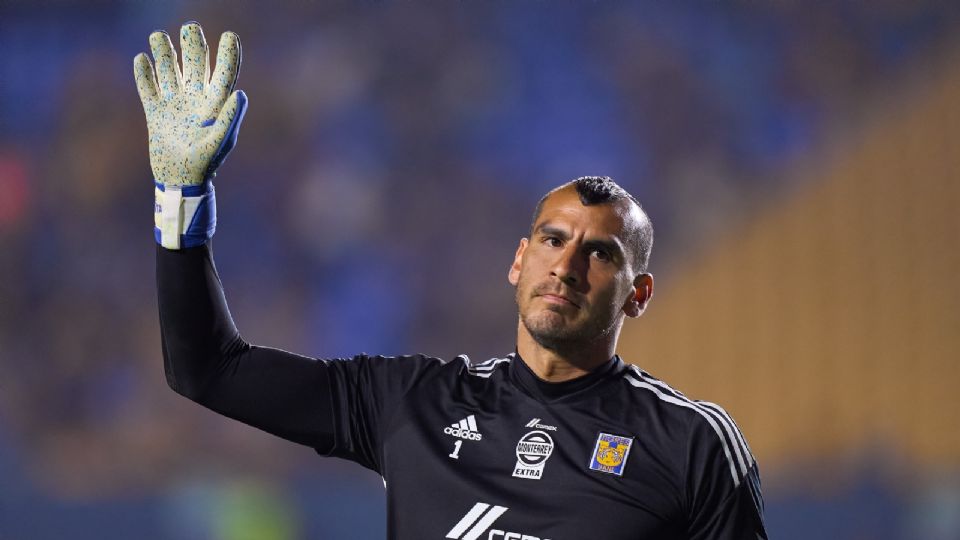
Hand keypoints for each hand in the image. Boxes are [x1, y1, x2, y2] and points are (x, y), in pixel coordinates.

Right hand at [134, 21, 247, 248]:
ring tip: (158, 36)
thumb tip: (241, 94)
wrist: (179, 180)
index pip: (224, 73)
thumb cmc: (205, 164)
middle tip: (190, 26)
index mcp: (216, 104)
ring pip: (170, 71)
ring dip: (164, 53)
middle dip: (193, 44)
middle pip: (196, 64)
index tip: (230, 35)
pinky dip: (143, 74)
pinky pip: (148, 88)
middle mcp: (196, 99)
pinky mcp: (156, 112)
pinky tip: (141, 59)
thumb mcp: (220, 142)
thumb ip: (230, 118)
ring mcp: (175, 104)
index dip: (228, 54)